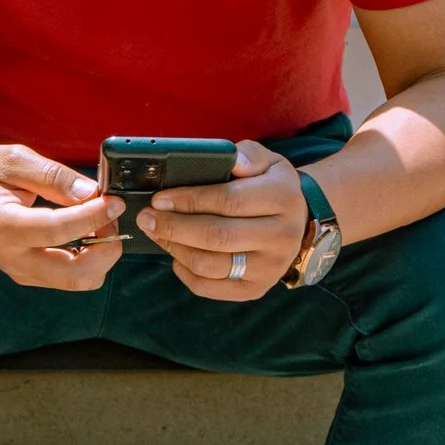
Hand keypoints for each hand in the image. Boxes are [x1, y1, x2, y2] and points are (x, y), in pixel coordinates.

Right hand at [0, 144, 123, 290]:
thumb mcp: (13, 160)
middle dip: (107, 248)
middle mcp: (11, 257)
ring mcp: (19, 270)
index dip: (95, 216)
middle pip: (77, 274)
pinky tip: (85, 231)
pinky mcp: (26, 274)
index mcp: (3, 226)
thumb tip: (91, 192)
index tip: (114, 200)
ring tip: (98, 221)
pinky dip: (87, 258)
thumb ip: (53, 176)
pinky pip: (68, 277)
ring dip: (100, 255)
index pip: (60, 231)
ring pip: (78, 281)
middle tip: (110, 216)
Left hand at [136, 140, 307, 300]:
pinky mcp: (256, 289)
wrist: (298, 221)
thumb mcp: (267, 161)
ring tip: (156, 232)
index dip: (188, 200)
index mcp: (282, 199)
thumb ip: (248, 155)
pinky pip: (209, 287)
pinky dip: (184, 271)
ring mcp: (270, 268)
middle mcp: (282, 237)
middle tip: (147, 217)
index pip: (228, 201)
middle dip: (173, 226)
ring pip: (209, 264)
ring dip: (174, 248)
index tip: (159, 199)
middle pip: (216, 236)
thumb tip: (234, 162)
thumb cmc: (270, 187)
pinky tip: (176, 253)